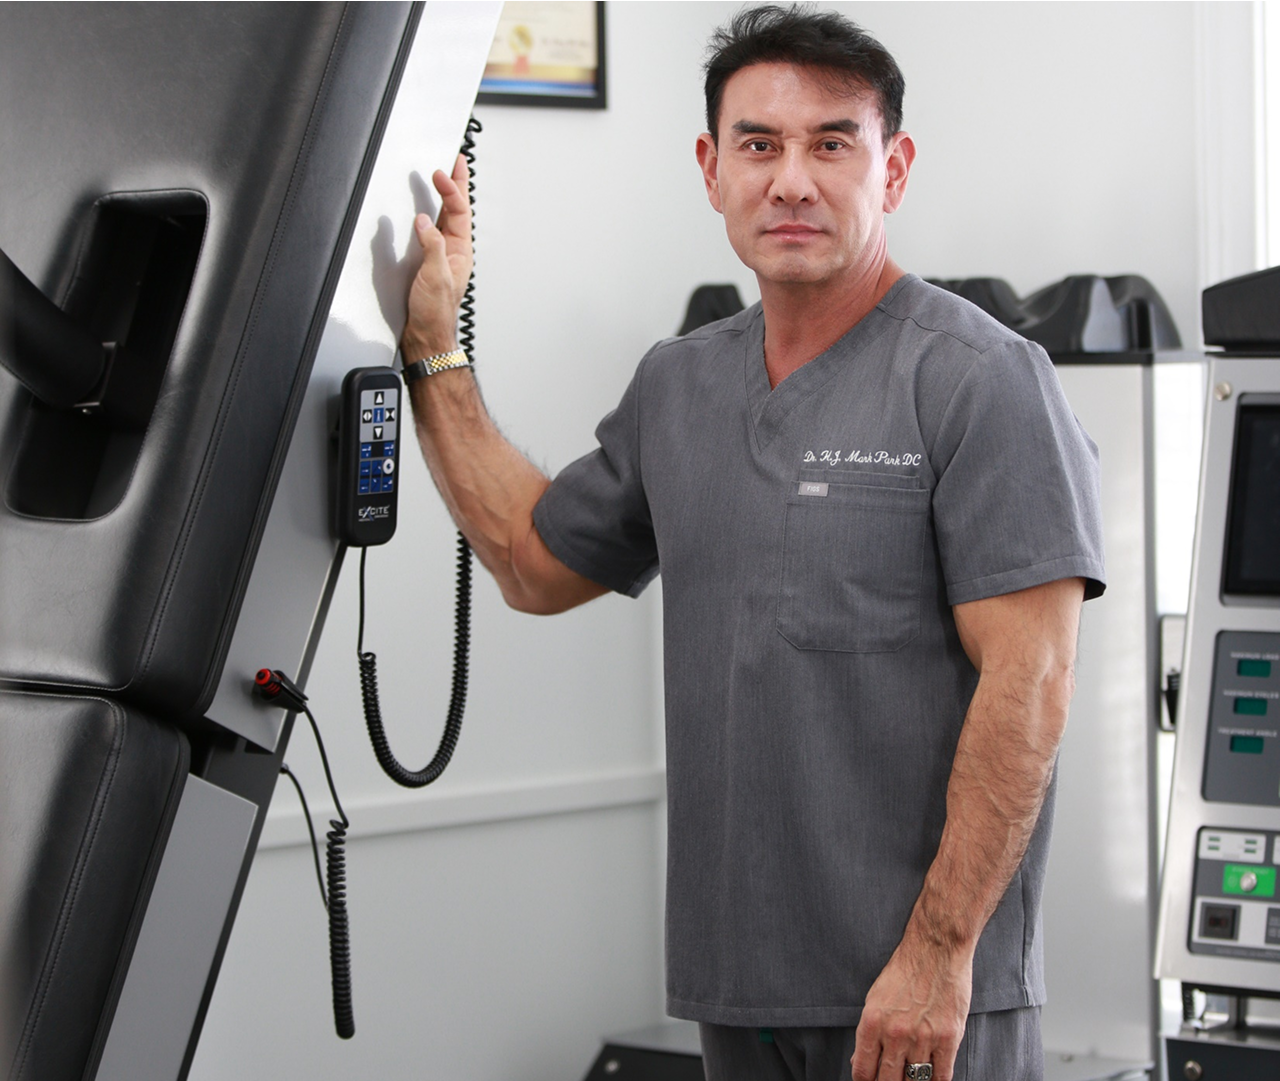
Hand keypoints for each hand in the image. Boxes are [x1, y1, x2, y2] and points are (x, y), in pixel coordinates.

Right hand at [401, 153, 472, 360]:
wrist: (424, 335)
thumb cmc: (434, 313)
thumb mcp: (435, 276)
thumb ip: (431, 247)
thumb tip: (424, 222)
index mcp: (460, 252)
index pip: (458, 212)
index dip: (451, 190)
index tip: (441, 173)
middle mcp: (452, 251)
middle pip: (455, 210)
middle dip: (456, 185)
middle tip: (457, 162)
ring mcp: (439, 255)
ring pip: (443, 219)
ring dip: (444, 197)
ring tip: (446, 177)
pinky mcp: (425, 261)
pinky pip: (429, 232)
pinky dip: (427, 215)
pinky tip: (423, 209)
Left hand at [850, 935, 971, 1080]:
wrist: (936, 950)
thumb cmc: (905, 971)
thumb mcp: (875, 999)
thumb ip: (868, 1034)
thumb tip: (860, 1063)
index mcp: (872, 1022)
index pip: (863, 1071)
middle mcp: (895, 1033)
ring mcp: (923, 1038)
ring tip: (910, 1079)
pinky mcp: (948, 1038)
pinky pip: (941, 1077)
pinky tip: (931, 1080)